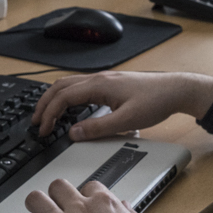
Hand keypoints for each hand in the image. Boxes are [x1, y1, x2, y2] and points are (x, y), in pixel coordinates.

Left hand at [11, 179, 173, 212]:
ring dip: (34, 205)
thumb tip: (124, 207)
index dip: (83, 195)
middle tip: (55, 204)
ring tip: (34, 212)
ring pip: (37, 200)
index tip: (81, 203)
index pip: (88, 186)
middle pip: (58, 186)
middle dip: (56, 195)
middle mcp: (82, 209)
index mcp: (105, 204)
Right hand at [32, 71, 212, 140]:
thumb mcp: (127, 120)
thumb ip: (98, 128)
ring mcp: (104, 80)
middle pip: (61, 87)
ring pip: (70, 84)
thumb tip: (74, 133)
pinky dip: (68, 97)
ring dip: (55, 98)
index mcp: (99, 85)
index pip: (63, 97)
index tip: (43, 129)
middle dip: (44, 103)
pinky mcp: (110, 84)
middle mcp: (99, 79)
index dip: (49, 114)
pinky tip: (70, 109)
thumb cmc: (156, 101)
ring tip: (47, 114)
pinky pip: (81, 87)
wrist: (175, 90)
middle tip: (36, 122)